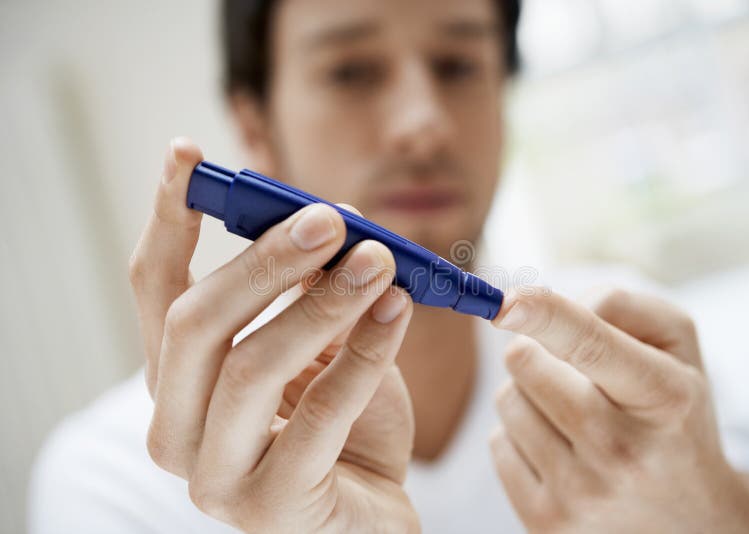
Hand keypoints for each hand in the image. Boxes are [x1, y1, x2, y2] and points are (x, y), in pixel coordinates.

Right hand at [129, 138, 418, 532]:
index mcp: (179, 379)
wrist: (370, 514)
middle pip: (194, 324)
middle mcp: (177, 427)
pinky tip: (397, 310)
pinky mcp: (268, 508)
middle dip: (262, 261)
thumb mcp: (323, 344)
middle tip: (327, 218)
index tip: (187, 154)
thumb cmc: (343, 428)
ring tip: (379, 259)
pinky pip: (318, 417)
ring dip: (321, 302)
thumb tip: (329, 217)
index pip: (155, 289)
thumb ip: (311, 290)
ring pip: (249, 367)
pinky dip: (363, 355)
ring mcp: (213, 476)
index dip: (168, 218)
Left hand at [489, 287, 748, 532]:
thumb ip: (619, 305)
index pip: (591, 346)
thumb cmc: (674, 412)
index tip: (505, 303)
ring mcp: (583, 493)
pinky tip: (561, 450)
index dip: (544, 316)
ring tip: (573, 414)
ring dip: (527, 394)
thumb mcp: (676, 346)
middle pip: (527, 364)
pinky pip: (498, 444)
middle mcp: (623, 450)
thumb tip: (542, 308)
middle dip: (535, 349)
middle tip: (570, 370)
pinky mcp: (547, 521)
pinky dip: (519, 436)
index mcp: (664, 397)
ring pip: (508, 401)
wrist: (692, 518)